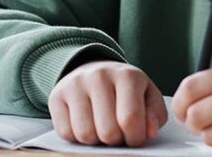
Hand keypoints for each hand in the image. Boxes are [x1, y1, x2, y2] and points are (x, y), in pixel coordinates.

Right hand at [48, 60, 167, 146]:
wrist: (94, 70)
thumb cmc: (125, 90)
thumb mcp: (147, 96)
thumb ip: (155, 115)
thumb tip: (149, 132)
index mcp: (127, 75)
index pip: (130, 118)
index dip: (135, 138)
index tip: (135, 138)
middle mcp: (99, 76)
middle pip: (108, 131)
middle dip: (116, 141)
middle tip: (119, 134)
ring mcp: (75, 85)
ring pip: (85, 134)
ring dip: (97, 141)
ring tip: (103, 129)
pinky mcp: (56, 96)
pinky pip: (66, 133)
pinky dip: (78, 138)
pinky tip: (87, 124)